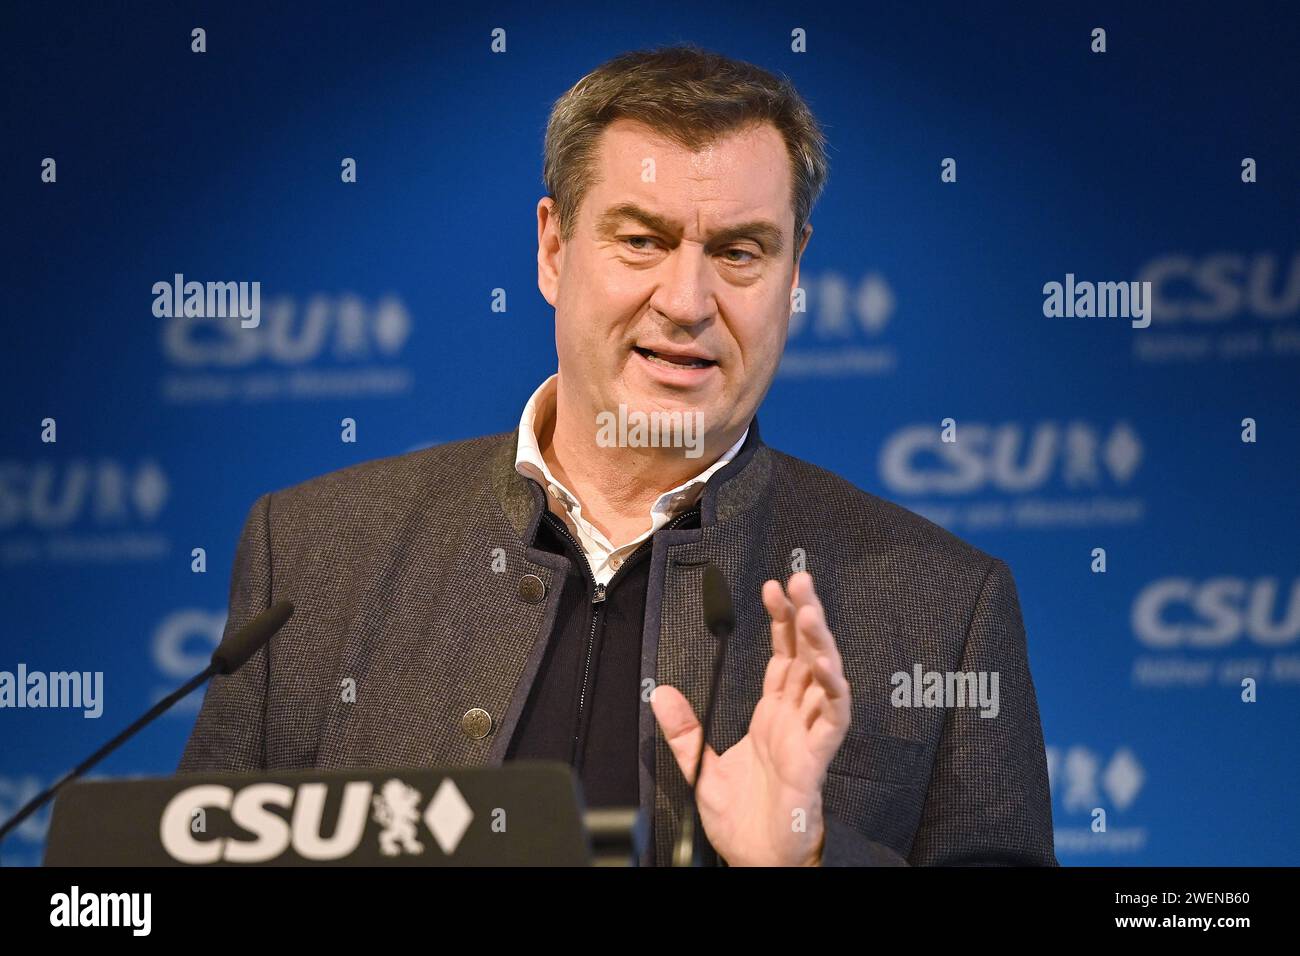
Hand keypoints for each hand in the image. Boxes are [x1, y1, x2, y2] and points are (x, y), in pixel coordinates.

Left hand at [650, 571, 850, 865]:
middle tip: (800, 579)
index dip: (781, 622)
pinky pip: (833, 718)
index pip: (782, 657)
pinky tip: (827, 665)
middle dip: (805, 617)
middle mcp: (794, 718)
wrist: (756, 859)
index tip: (773, 588)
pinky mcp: (816, 758)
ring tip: (810, 611)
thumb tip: (659, 692)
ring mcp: (808, 735)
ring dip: (820, 644)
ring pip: (824, 679)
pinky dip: (833, 689)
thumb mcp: (700, 768)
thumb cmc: (741, 820)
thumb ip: (684, 730)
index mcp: (772, 716)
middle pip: (806, 656)